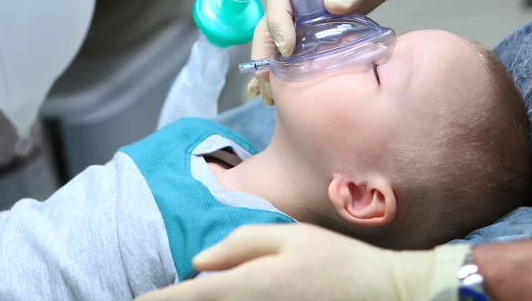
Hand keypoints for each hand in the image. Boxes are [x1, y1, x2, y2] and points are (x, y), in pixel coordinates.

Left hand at [136, 223, 454, 300]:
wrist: (380, 293)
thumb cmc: (333, 258)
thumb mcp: (287, 236)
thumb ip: (240, 244)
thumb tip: (200, 260)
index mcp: (249, 284)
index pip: (191, 294)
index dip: (160, 299)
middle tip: (151, 299)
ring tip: (181, 295)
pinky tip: (220, 293)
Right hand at [248, 0, 456, 103]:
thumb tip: (333, 7)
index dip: (279, 24)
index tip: (288, 48)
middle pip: (269, 25)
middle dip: (265, 55)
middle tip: (268, 84)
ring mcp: (303, 15)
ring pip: (277, 42)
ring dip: (270, 69)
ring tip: (269, 98)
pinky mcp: (315, 30)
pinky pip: (296, 50)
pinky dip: (286, 70)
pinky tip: (278, 95)